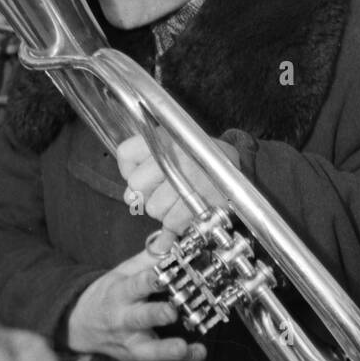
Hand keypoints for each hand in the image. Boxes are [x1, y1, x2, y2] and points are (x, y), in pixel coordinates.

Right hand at [66, 241, 206, 360]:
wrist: (82, 323)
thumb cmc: (111, 293)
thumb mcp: (125, 271)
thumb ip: (151, 256)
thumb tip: (175, 236)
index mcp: (121, 293)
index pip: (135, 285)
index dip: (150, 279)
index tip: (165, 274)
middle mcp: (123, 319)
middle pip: (139, 319)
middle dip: (155, 315)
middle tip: (172, 312)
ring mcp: (129, 341)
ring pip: (146, 350)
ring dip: (164, 350)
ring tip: (183, 347)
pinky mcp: (137, 358)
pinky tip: (197, 353)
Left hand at [115, 133, 239, 234]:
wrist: (232, 167)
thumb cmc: (196, 161)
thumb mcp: (170, 148)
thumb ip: (144, 164)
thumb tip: (130, 196)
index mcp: (164, 137)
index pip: (127, 153)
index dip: (129, 171)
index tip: (143, 178)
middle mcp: (175, 152)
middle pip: (136, 185)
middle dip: (147, 195)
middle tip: (164, 192)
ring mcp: (188, 174)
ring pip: (153, 207)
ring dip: (164, 211)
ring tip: (180, 201)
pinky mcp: (201, 197)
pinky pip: (172, 221)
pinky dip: (178, 223)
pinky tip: (187, 212)